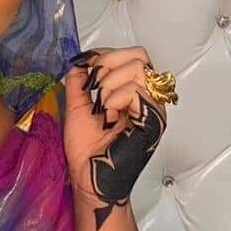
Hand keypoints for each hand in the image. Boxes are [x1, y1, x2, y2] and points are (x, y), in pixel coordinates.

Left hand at [63, 47, 167, 230]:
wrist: (87, 175)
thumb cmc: (85, 148)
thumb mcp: (76, 104)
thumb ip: (79, 80)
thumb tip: (80, 60)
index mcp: (133, 92)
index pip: (132, 54)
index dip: (106, 54)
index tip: (87, 66)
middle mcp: (148, 98)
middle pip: (139, 56)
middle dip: (109, 65)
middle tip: (96, 90)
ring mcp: (153, 109)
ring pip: (138, 69)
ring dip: (110, 86)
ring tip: (104, 108)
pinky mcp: (154, 121)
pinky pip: (136, 90)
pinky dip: (116, 99)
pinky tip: (111, 117)